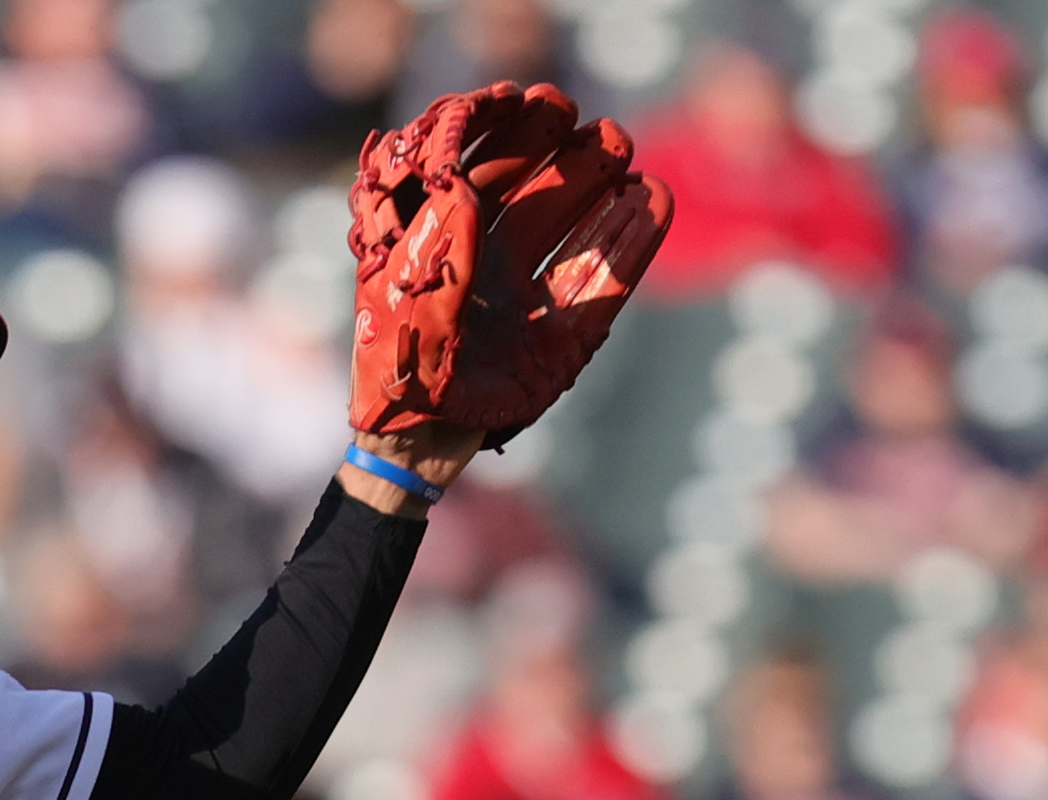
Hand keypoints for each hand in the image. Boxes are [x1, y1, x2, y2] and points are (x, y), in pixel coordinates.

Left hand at [347, 82, 672, 451]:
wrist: (410, 450)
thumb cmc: (395, 376)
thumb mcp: (409, 301)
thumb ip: (441, 244)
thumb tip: (468, 187)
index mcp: (448, 253)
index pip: (483, 179)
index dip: (508, 137)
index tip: (531, 101)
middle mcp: (490, 272)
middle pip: (537, 199)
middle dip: (566, 159)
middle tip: (599, 127)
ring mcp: (528, 308)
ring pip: (573, 236)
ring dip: (601, 193)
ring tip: (626, 153)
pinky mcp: (561, 349)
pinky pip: (602, 289)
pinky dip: (630, 247)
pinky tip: (653, 203)